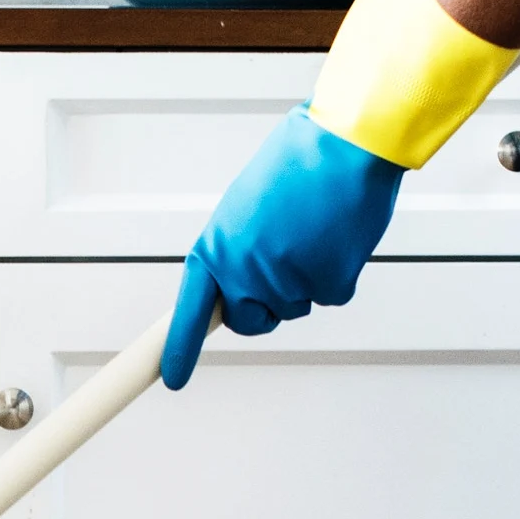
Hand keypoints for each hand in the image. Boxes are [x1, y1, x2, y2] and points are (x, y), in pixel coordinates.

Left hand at [161, 110, 405, 388]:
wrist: (347, 142)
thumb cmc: (300, 161)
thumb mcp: (247, 203)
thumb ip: (238, 245)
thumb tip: (241, 271)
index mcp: (217, 246)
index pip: (190, 310)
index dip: (179, 348)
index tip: (172, 376)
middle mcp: (244, 270)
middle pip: (250, 321)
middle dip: (265, 307)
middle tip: (285, 265)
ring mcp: (286, 280)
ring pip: (295, 306)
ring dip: (308, 278)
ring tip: (314, 229)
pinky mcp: (328, 284)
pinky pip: (332, 294)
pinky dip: (339, 271)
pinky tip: (338, 236)